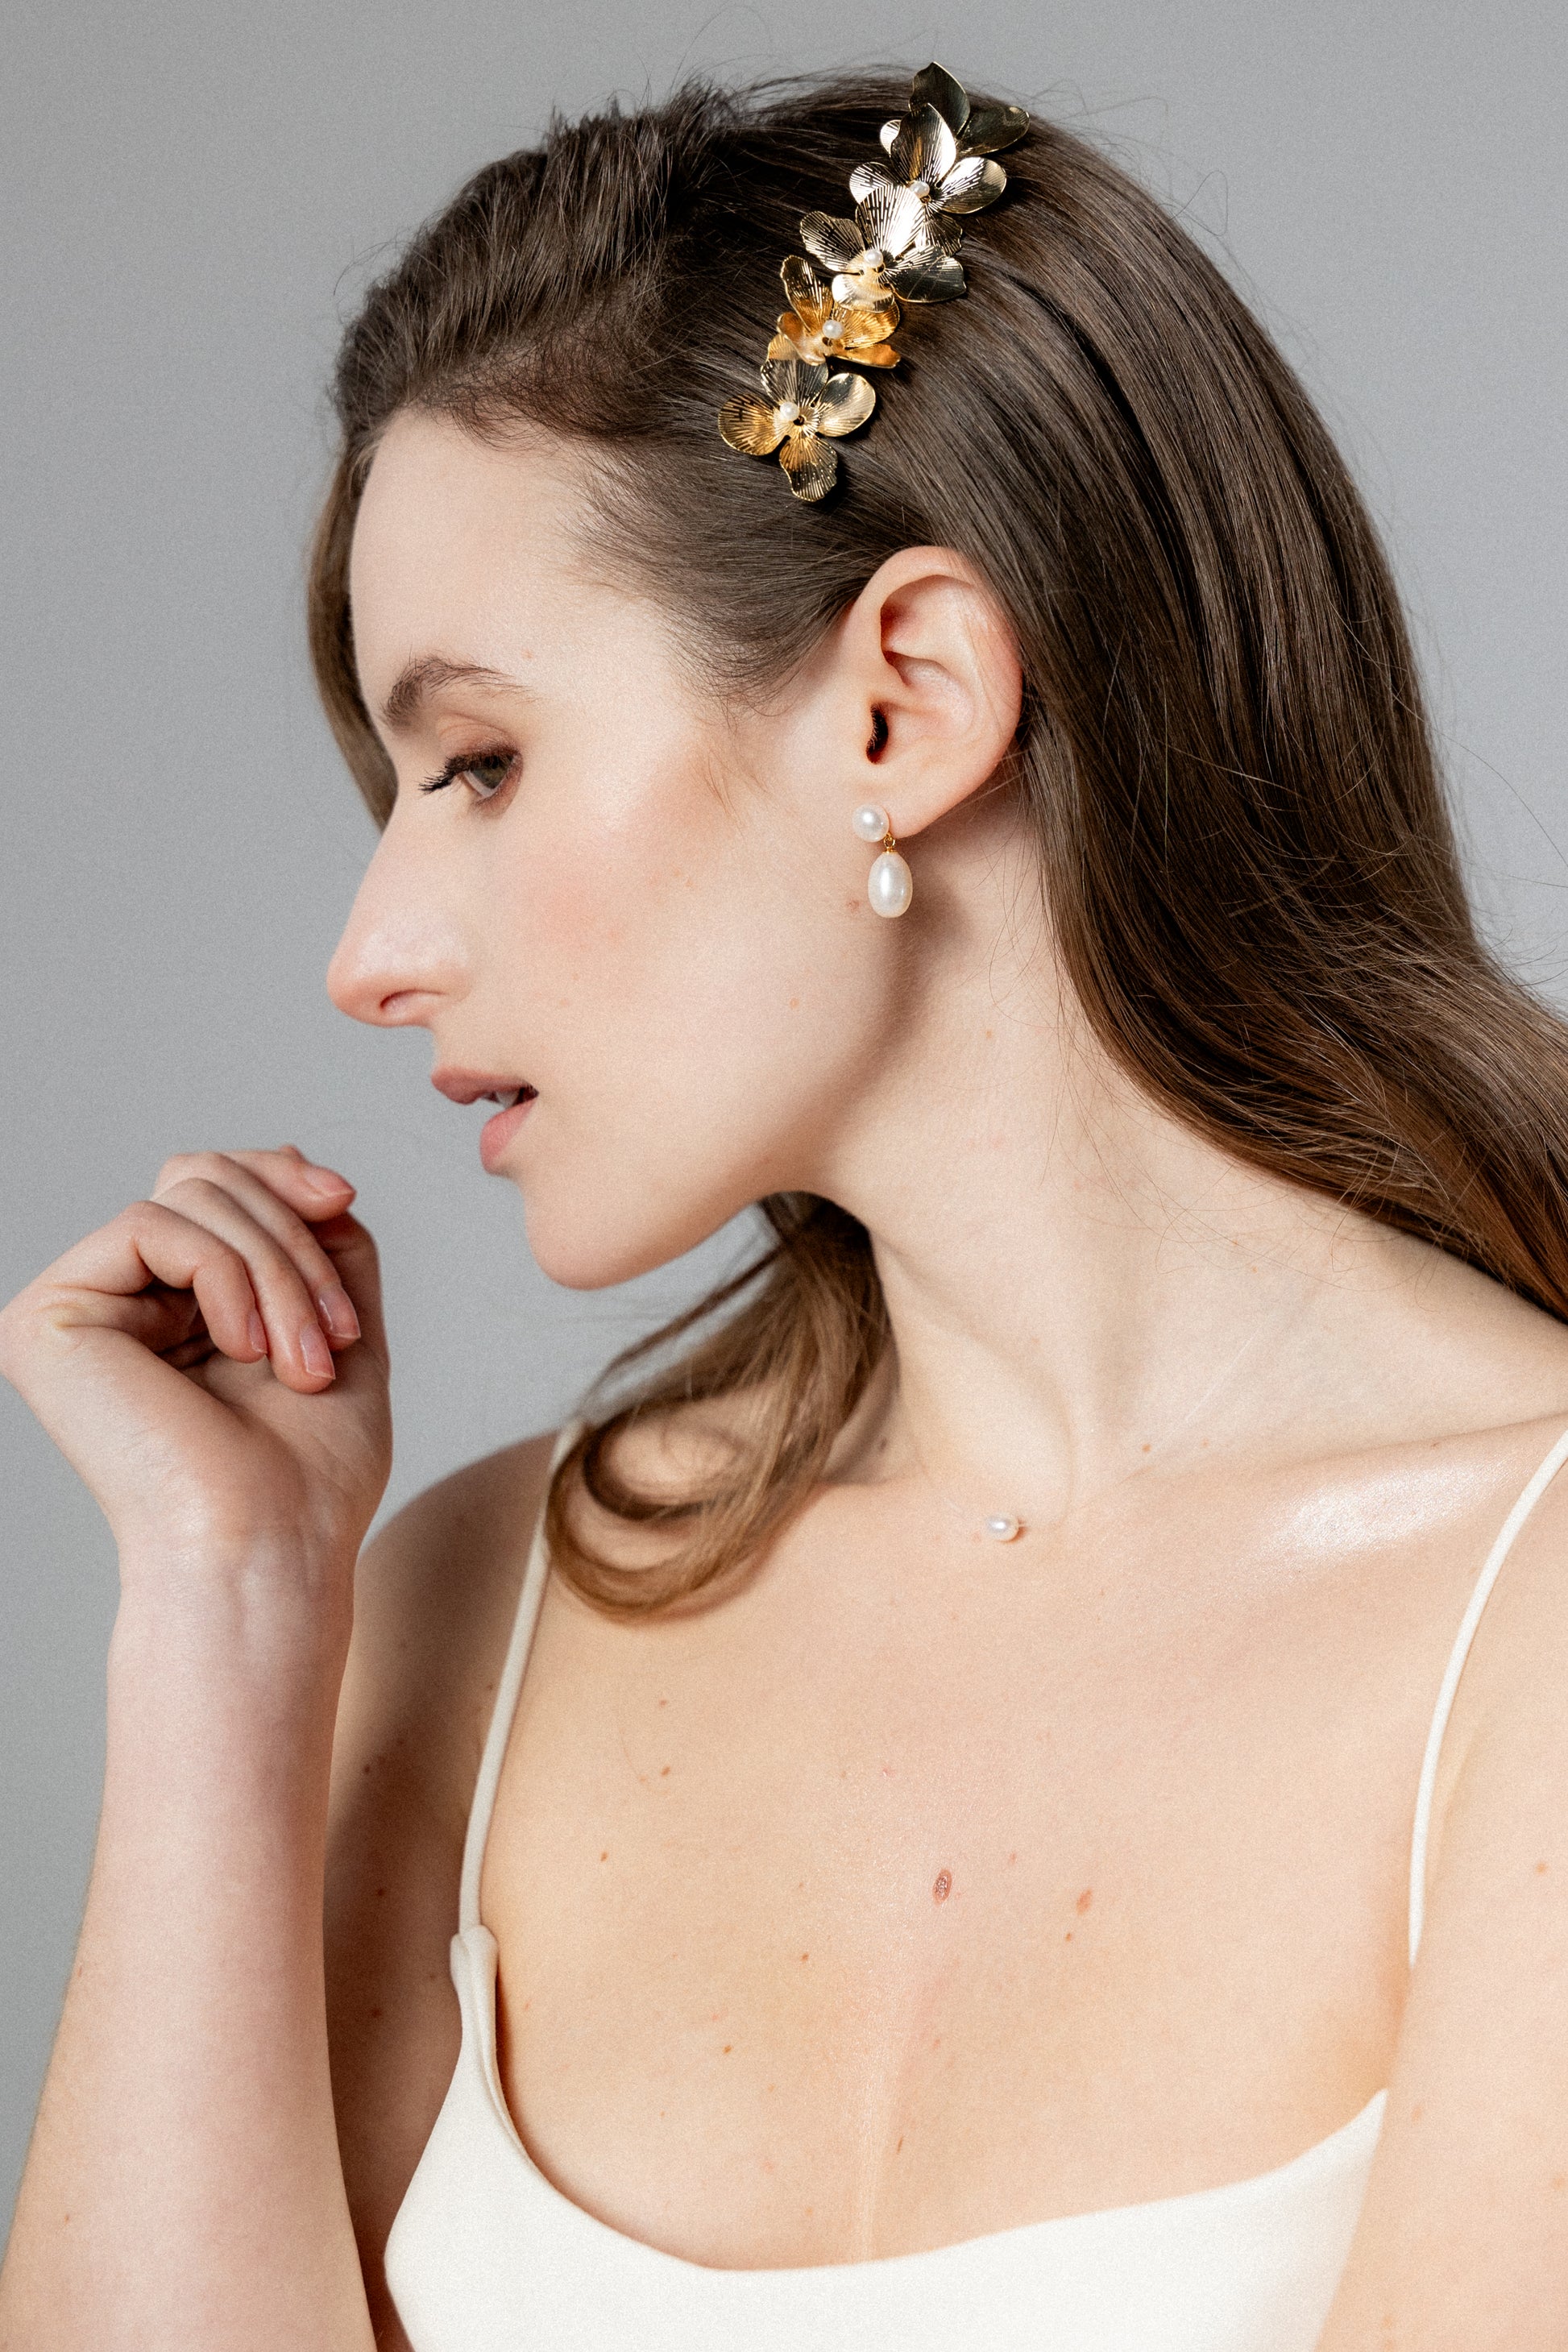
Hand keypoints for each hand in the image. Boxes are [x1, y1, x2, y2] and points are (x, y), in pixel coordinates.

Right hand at [0, 1146, 392, 1591]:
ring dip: (275, 1269)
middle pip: (202, 1177)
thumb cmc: (308, 1471)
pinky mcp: (47, 1319)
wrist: (271, 1547)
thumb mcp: (336, 1322)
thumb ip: (318, 1238)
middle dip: (290, 1238)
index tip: (344, 1203)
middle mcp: (114, 1301)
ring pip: (187, 1195)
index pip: (214, 1184)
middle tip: (334, 1335)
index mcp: (171, 1304)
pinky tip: (244, 1350)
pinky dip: (225, 1275)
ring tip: (302, 1360)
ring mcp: (75, 1309)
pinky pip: (150, 1226)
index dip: (283, 1178)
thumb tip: (298, 1161)